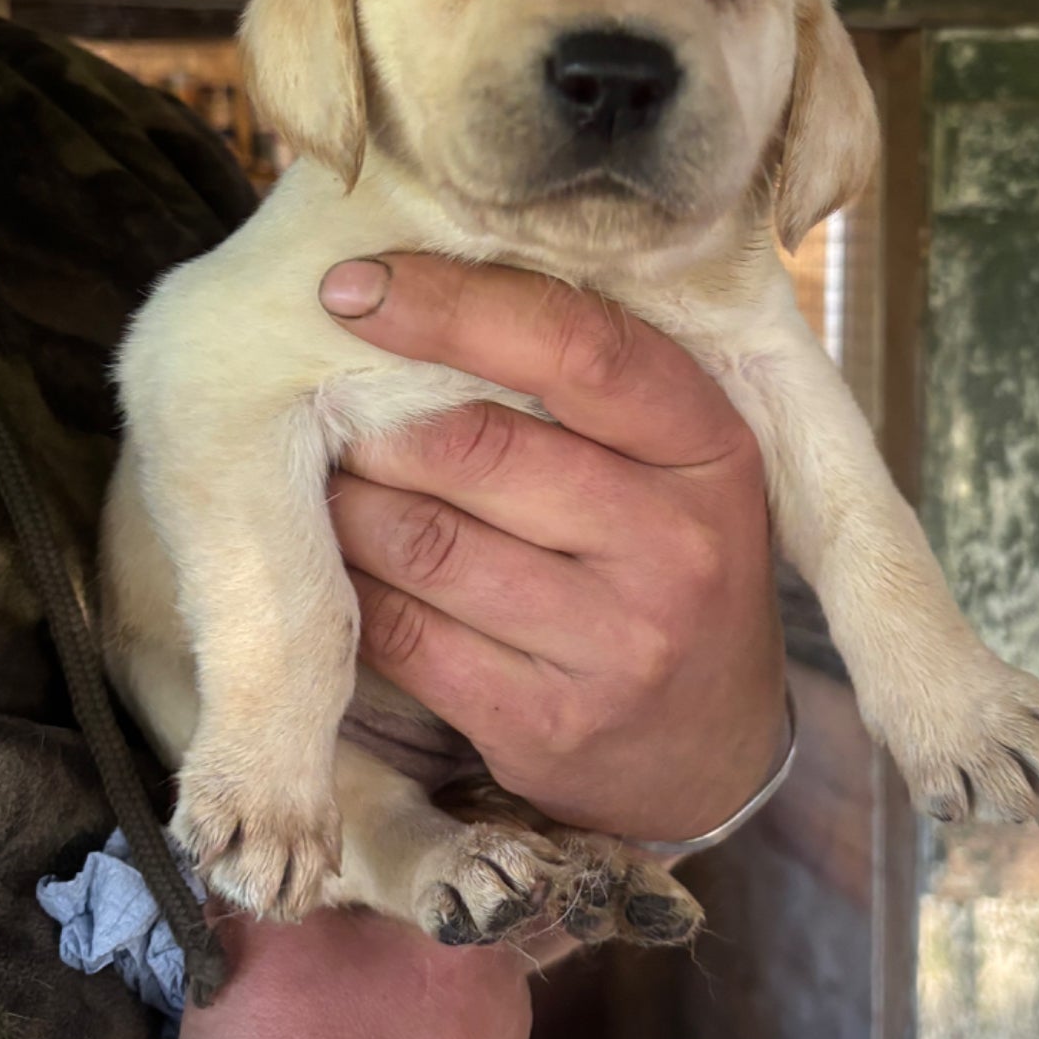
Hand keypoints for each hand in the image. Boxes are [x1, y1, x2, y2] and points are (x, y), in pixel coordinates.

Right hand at [0, 911, 528, 1038]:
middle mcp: (508, 1014)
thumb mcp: (251, 949)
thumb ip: (264, 890)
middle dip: (376, 955)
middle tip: (307, 965)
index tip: (324, 881)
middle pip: (434, 954)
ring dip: (382, 1032)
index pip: (431, 870)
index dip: (371, 870)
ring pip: (435, 1034)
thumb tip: (245, 857)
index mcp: (472, 942)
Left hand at [320, 252, 786, 843]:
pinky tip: (341, 564)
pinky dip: (352, 589)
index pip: (578, 348)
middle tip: (326, 408)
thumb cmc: (672, 564)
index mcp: (711, 451)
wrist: (712, 749)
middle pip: (477, 446)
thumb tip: (412, 299)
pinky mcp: (546, 725)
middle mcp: (676, 547)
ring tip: (328, 483)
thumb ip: (584, 387)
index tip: (355, 289)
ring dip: (347, 504)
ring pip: (424, 541)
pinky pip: (404, 635)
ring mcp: (616, 645)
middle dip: (376, 422)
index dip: (454, 306)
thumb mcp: (677, 463)